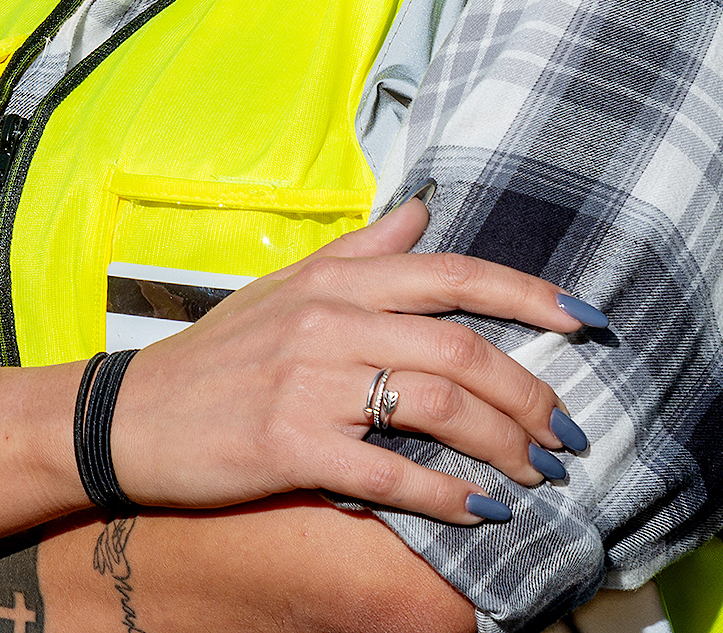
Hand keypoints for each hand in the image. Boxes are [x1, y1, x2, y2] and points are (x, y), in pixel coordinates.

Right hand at [106, 194, 598, 525]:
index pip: (454, 274)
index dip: (532, 297)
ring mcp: (310, 383)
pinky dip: (447, 495)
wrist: (132, 416)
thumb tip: (424, 210)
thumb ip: (361, 251)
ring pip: (439, 405)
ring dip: (504, 445)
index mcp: (336, 280)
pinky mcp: (290, 445)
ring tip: (539, 474)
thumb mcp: (285, 288)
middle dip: (532, 394)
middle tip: (569, 433)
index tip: (589, 323)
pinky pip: (390, 471)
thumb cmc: (218, 356)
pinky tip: (484, 513)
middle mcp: (329, 321)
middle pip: (462, 347)